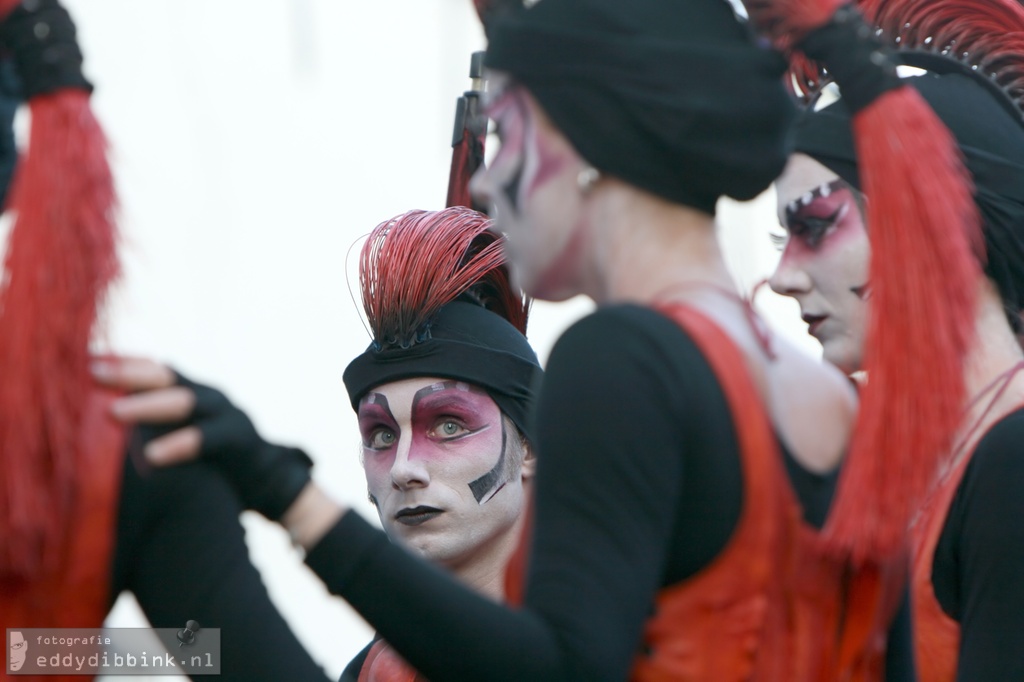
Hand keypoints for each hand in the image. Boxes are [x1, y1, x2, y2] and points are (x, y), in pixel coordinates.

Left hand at [93, 357, 312, 520]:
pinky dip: (179, 444)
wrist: (268, 484)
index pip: (156, 370)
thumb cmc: (216, 466)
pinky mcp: (239, 438)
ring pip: (185, 401)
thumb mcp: (185, 438)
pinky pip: (206, 438)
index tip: (90, 358)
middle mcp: (210, 396)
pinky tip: (153, 455)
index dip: (126, 362)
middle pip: (167, 376)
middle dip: (130, 373)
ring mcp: (227, 414)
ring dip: (148, 405)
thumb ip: (159, 427)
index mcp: (194, 393)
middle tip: (94, 374)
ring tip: (115, 413)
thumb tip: (108, 422)